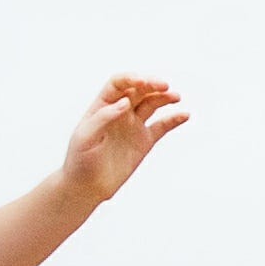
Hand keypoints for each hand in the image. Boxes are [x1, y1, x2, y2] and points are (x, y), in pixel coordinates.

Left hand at [60, 74, 189, 202]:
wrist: (87, 186)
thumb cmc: (80, 160)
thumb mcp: (85, 137)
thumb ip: (104, 117)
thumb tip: (125, 101)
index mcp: (102, 106)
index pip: (118, 83)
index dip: (131, 78)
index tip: (143, 82)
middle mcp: (120, 112)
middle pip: (139, 90)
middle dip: (152, 84)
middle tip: (165, 86)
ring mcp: (133, 125)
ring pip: (152, 104)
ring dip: (164, 97)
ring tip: (176, 97)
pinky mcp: (144, 141)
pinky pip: (162, 126)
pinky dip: (174, 119)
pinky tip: (184, 115)